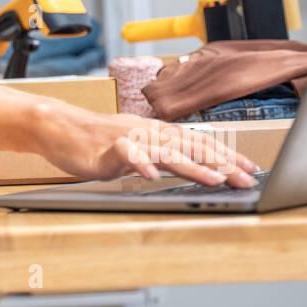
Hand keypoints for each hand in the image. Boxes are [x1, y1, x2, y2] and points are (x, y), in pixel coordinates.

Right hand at [33, 100, 261, 186]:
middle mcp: (147, 131)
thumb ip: (158, 152)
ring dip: (192, 165)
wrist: (57, 126)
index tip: (249, 168)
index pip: (198, 140)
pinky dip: (140, 164)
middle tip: (246, 179)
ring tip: (214, 179)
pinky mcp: (106, 148)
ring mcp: (128, 137)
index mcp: (156, 131)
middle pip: (190, 144)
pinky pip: (126, 154)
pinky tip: (151, 176)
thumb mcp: (134, 145)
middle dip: (221, 162)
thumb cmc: (94, 139)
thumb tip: (190, 161)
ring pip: (165, 150)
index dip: (225, 153)